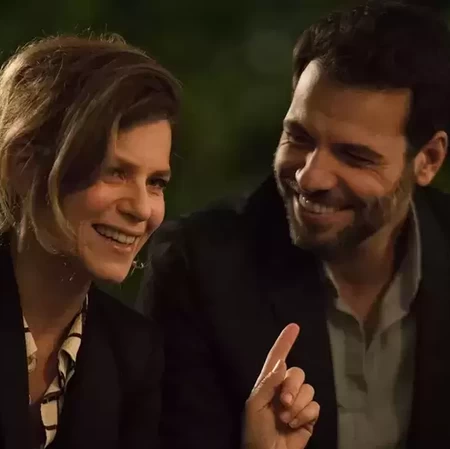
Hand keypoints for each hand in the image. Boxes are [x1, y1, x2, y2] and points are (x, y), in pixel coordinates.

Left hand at [243, 323, 318, 448]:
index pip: (278, 357)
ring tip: (285, 418)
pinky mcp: (309, 415)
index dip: (285, 341)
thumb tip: (282, 362)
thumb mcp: (255, 406)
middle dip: (292, 387)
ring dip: (297, 405)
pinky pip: (315, 405)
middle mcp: (284, 388)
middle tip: (283, 403)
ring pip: (308, 389)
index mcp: (269, 383)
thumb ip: (268, 383)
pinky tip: (294, 424)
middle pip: (298, 373)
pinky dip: (305, 415)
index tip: (294, 326)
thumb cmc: (256, 431)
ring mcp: (298, 402)